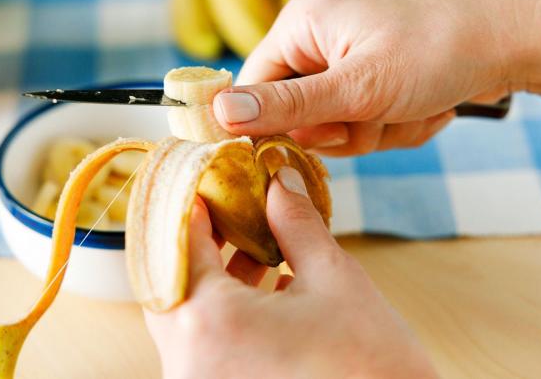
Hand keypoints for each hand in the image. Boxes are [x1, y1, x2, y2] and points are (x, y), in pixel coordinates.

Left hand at [145, 167, 436, 377]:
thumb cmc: (369, 368)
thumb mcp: (335, 280)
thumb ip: (296, 224)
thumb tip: (280, 181)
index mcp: (210, 323)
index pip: (179, 245)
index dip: (192, 205)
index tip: (205, 181)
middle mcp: (189, 360)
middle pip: (171, 281)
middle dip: (199, 241)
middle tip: (226, 209)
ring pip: (184, 314)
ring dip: (212, 276)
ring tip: (249, 243)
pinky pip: (202, 343)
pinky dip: (221, 311)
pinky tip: (260, 285)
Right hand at [212, 0, 540, 155]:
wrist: (509, 45)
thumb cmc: (434, 51)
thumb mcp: (357, 86)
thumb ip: (287, 106)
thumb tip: (220, 114)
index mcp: (300, 28)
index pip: (250, 91)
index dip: (269, 126)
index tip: (300, 145)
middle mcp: (316, 45)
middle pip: (295, 119)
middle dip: (341, 130)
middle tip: (376, 114)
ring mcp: (346, 67)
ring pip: (333, 132)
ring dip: (374, 132)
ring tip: (408, 106)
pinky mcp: (372, 86)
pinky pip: (363, 129)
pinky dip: (394, 129)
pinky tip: (423, 106)